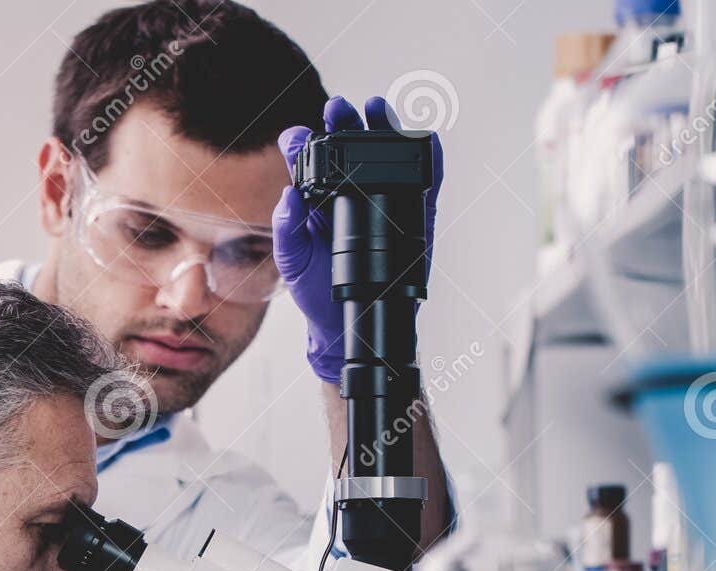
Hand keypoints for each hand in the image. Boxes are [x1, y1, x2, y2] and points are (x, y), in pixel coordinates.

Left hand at [272, 95, 444, 383]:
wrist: (346, 317)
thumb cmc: (315, 287)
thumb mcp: (292, 262)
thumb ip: (287, 230)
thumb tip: (289, 197)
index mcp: (315, 195)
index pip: (306, 158)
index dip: (302, 142)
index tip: (299, 137)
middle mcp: (347, 188)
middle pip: (346, 144)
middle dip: (343, 122)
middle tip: (338, 110)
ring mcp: (382, 196)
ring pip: (385, 152)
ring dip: (383, 126)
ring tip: (376, 108)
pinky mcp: (411, 210)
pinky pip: (423, 179)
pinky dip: (428, 157)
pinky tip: (425, 139)